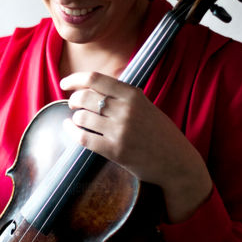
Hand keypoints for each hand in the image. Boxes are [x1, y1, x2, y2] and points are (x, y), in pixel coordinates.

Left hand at [60, 71, 211, 221]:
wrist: (177, 162)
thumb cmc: (160, 134)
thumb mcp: (145, 106)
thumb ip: (122, 96)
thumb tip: (91, 88)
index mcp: (133, 95)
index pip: (95, 79)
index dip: (75, 79)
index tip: (65, 84)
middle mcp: (126, 110)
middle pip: (85, 97)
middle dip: (73, 100)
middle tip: (73, 104)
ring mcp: (120, 131)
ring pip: (82, 117)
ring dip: (75, 117)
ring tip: (79, 119)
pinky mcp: (115, 151)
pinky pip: (83, 138)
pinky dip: (72, 132)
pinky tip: (69, 128)